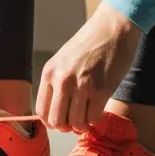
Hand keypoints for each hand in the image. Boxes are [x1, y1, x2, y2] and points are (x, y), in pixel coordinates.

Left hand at [35, 3, 141, 132]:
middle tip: (76, 121)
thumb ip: (58, 82)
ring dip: (83, 124)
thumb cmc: (89, 43)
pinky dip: (95, 119)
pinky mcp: (101, 90)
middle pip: (57, 121)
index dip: (52, 121)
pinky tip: (98, 109)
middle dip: (67, 126)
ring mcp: (82, 85)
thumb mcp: (63, 60)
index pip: (42, 111)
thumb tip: (57, 111)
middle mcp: (62, 80)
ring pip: (76, 123)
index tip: (62, 120)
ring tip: (88, 114)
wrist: (113, 28)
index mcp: (49, 72)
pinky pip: (93, 118)